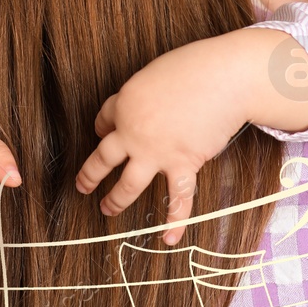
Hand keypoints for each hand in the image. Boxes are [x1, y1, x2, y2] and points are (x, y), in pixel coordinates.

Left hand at [75, 41, 248, 245]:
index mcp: (124, 104)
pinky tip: (168, 238)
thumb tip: (143, 109)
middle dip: (89, 175)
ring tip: (107, 209)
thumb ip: (142, 95)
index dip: (102, 128)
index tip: (102, 132)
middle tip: (82, 186)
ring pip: (128, 185)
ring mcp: (157, 152)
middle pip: (103, 159)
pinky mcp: (182, 164)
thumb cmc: (194, 67)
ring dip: (115, 201)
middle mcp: (133, 132)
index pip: (104, 121)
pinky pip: (177, 198)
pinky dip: (174, 220)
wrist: (224, 78)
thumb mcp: (155, 73)